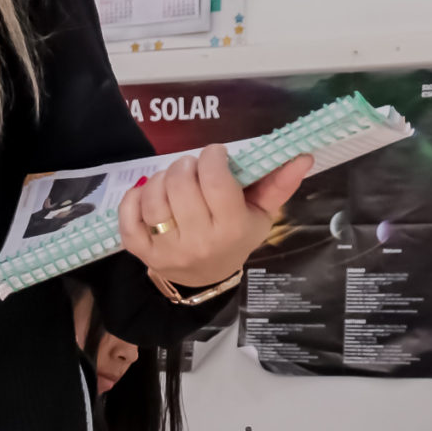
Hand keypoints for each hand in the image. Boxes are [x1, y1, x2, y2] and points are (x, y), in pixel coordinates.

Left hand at [119, 146, 311, 288]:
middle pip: (181, 184)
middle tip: (192, 167)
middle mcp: (199, 241)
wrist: (205, 276)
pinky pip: (128, 216)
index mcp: (232, 229)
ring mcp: (167, 249)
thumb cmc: (234, 238)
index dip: (212, 157)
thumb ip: (279, 185)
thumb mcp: (260, 214)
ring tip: (174, 179)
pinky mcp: (142, 252)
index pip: (215, 180)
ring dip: (161, 178)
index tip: (215, 154)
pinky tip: (148, 194)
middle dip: (185, 165)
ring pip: (153, 196)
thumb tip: (303, 156)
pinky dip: (134, 197)